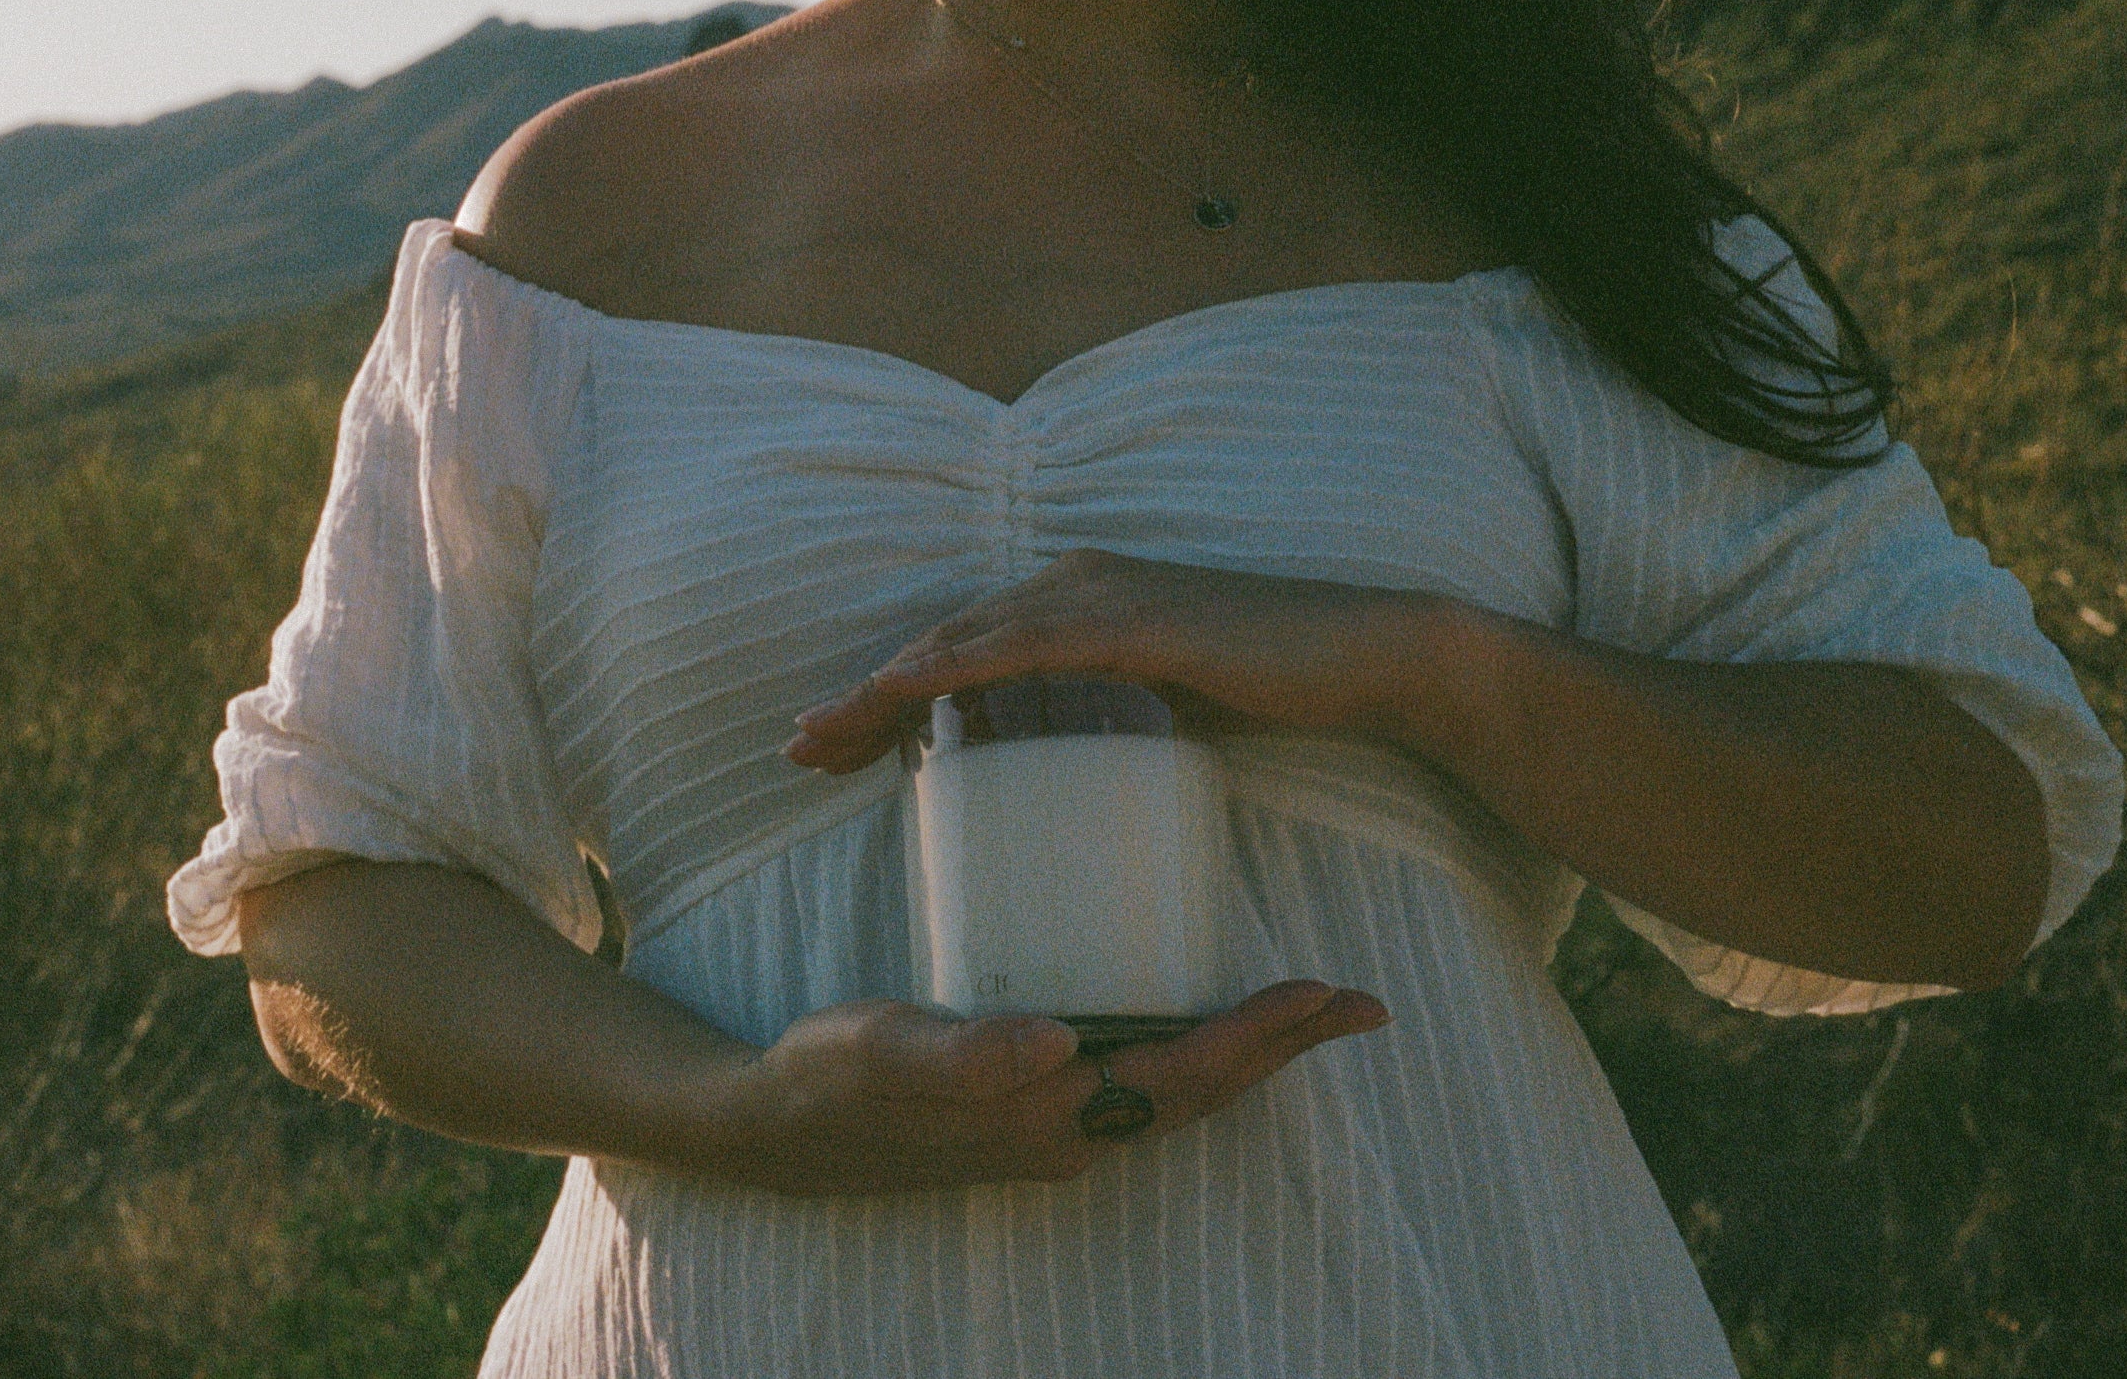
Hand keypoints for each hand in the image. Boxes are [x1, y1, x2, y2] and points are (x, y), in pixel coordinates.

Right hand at [702, 980, 1391, 1195]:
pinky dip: (1190, 1043)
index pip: (1182, 1077)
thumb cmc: (828, 1080)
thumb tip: (1055, 1044)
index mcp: (1050, 1119)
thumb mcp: (886, 1051)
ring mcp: (1052, 1125)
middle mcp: (1068, 1133)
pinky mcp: (1030, 1103)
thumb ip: (966, 1054)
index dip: (1259, 1038)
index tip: (1328, 992)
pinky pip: (1137, 1077)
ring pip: (1176, 1088)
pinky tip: (1192, 1007)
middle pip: (1201, 1089)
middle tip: (1361, 999)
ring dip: (1248, 1048)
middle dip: (1284, 1045)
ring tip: (1308, 1004)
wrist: (766, 1126)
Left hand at [783, 547, 1472, 774]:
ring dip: (883, 688)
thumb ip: (1114, 722)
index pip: (964, 648)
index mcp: (1080, 598)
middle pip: (944, 641)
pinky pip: (1021, 644)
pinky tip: (903, 692)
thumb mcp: (1169, 709)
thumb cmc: (1278, 689)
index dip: (889, 695)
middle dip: (863, 697)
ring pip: (964, 641)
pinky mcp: (1134, 621)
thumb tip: (1067, 779)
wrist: (1369, 662)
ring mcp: (1105, 593)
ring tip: (821, 738)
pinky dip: (952, 666)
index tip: (833, 748)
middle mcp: (1079, 580)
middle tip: (798, 752)